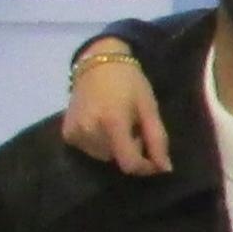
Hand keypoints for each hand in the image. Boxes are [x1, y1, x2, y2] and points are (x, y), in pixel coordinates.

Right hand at [60, 43, 172, 175]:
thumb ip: (157, 140)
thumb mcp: (149, 109)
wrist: (98, 62)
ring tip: (119, 124)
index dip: (145, 167)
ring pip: (104, 157)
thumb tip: (165, 169)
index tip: (153, 158)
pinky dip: (100, 144)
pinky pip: (89, 150)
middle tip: (133, 127)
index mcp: (112, 122)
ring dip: (115, 147)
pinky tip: (103, 125)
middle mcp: (89, 130)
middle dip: (130, 150)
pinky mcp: (67, 134)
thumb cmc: (130, 83)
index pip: (129, 163)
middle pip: (117, 160)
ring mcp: (75, 132)